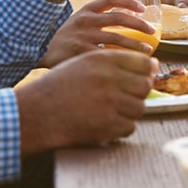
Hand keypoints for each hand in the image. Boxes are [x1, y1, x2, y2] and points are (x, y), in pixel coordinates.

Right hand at [16, 49, 156, 153]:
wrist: (35, 114)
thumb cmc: (59, 88)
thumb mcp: (84, 63)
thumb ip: (116, 62)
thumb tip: (151, 65)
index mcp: (103, 60)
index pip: (143, 62)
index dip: (147, 71)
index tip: (144, 77)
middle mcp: (109, 78)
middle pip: (145, 86)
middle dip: (138, 93)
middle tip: (124, 97)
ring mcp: (109, 103)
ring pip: (139, 107)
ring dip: (129, 111)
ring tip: (111, 110)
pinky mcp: (107, 125)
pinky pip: (129, 126)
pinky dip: (120, 127)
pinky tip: (105, 122)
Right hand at [38, 0, 155, 66]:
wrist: (42, 53)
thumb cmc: (67, 38)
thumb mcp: (79, 21)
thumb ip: (98, 18)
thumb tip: (131, 20)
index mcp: (86, 10)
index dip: (130, 2)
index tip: (143, 9)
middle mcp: (85, 20)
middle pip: (120, 18)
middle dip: (140, 25)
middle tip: (153, 31)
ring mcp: (83, 36)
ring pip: (117, 38)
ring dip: (136, 45)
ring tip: (148, 50)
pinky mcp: (81, 52)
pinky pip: (107, 54)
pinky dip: (122, 58)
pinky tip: (130, 63)